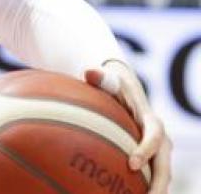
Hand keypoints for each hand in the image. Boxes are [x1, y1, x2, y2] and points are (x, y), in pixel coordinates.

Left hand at [86, 61, 171, 193]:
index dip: (145, 150)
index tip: (131, 164)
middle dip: (158, 183)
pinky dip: (144, 190)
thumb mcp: (109, 80)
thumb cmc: (114, 86)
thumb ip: (101, 77)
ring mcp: (158, 152)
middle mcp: (160, 140)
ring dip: (155, 191)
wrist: (126, 92)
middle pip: (164, 165)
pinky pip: (150, 179)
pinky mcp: (151, 160)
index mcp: (151, 121)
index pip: (155, 136)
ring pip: (161, 176)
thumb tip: (89, 71)